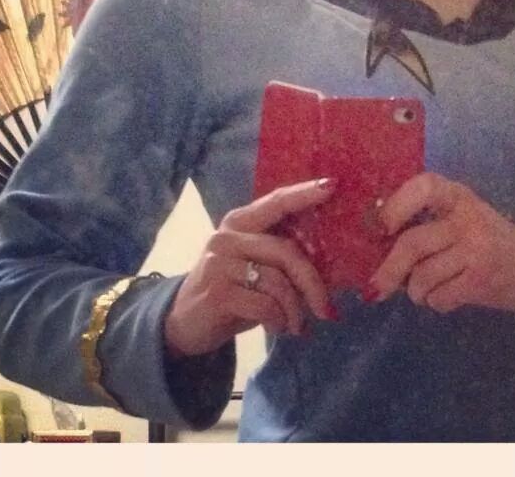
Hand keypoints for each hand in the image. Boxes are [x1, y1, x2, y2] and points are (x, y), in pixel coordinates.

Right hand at [163, 178, 337, 357]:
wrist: (182, 323)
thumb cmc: (231, 291)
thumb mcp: (255, 267)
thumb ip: (281, 258)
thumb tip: (331, 265)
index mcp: (241, 222)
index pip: (277, 201)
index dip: (305, 193)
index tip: (332, 185)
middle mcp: (228, 236)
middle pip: (286, 251)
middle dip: (312, 282)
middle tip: (326, 310)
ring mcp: (220, 263)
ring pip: (277, 281)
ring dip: (295, 309)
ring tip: (298, 326)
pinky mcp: (218, 292)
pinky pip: (264, 305)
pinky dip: (279, 320)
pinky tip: (278, 328)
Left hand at [368, 172, 514, 315]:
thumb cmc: (487, 239)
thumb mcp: (462, 217)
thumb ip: (427, 222)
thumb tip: (376, 242)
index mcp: (459, 196)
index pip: (424, 187)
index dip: (396, 205)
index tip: (381, 227)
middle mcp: (468, 218)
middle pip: (412, 243)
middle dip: (389, 270)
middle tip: (376, 287)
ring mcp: (477, 249)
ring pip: (422, 276)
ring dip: (416, 291)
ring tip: (428, 288)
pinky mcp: (482, 280)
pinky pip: (439, 297)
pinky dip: (435, 302)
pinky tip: (448, 295)